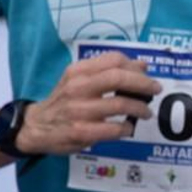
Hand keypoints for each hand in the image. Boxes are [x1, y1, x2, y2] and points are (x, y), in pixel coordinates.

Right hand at [18, 51, 159, 155]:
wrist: (35, 126)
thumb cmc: (64, 100)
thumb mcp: (79, 79)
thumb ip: (108, 70)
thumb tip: (142, 65)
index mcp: (78, 70)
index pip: (114, 59)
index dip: (135, 66)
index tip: (146, 74)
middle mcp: (78, 87)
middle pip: (119, 78)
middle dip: (143, 83)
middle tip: (156, 89)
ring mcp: (79, 110)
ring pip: (120, 104)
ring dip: (140, 108)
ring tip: (145, 112)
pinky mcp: (81, 132)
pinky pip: (114, 129)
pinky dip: (127, 128)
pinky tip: (128, 128)